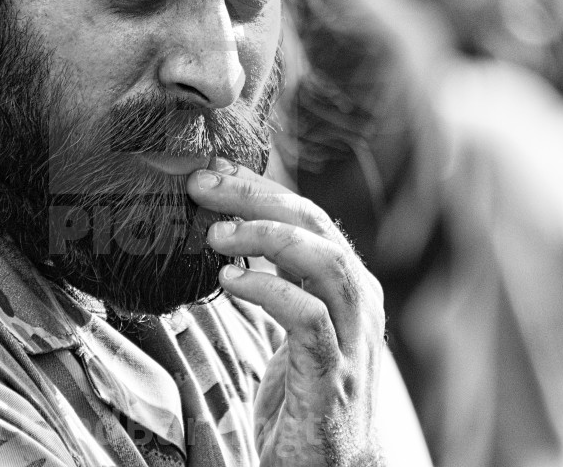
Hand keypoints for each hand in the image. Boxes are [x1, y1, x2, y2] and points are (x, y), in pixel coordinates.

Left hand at [188, 157, 385, 466]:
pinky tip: (231, 281)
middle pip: (317, 227)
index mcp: (350, 285)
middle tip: (203, 186)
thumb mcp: (291, 323)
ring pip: (327, 264)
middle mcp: (359, 305)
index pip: (308, 216)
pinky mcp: (332, 380)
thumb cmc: (305, 392)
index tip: (212, 170)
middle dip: (258, 198)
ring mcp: (352, 342)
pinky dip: (269, 291)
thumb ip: (276, 277)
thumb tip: (227, 220)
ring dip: (268, 238)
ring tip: (216, 235)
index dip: (260, 187)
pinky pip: (309, 320)